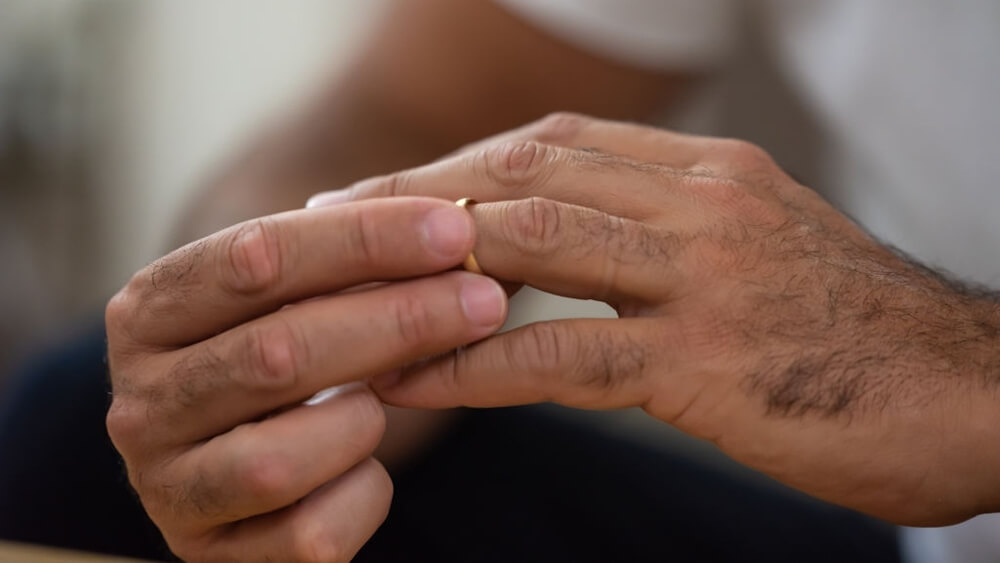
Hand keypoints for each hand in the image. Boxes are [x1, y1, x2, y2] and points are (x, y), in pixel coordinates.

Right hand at [105, 198, 507, 560]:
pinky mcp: (211, 553)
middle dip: (397, 323)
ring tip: (395, 396)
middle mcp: (140, 401)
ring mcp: (168, 486)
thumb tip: (453, 232)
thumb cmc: (281, 350)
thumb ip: (347, 262)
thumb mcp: (292, 295)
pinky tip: (370, 466)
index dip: (364, 241)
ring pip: (279, 461)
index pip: (255, 258)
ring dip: (364, 422)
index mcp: (150, 311)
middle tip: (486, 302)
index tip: (455, 232)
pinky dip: (363, 496)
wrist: (240, 451)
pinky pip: (309, 534)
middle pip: (276, 355)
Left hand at [313, 113, 999, 525]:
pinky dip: (478, 363)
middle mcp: (703, 203)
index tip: (382, 194)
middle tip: (329, 229)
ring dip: (429, 271)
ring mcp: (706, 277)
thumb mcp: (759, 252)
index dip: (455, 167)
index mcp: (709, 172)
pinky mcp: (710, 363)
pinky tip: (416, 380)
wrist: (971, 392)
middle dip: (416, 200)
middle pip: (526, 177)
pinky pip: (566, 354)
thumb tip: (571, 242)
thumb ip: (667, 233)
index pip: (552, 145)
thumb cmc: (855, 333)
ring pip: (535, 248)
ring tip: (347, 298)